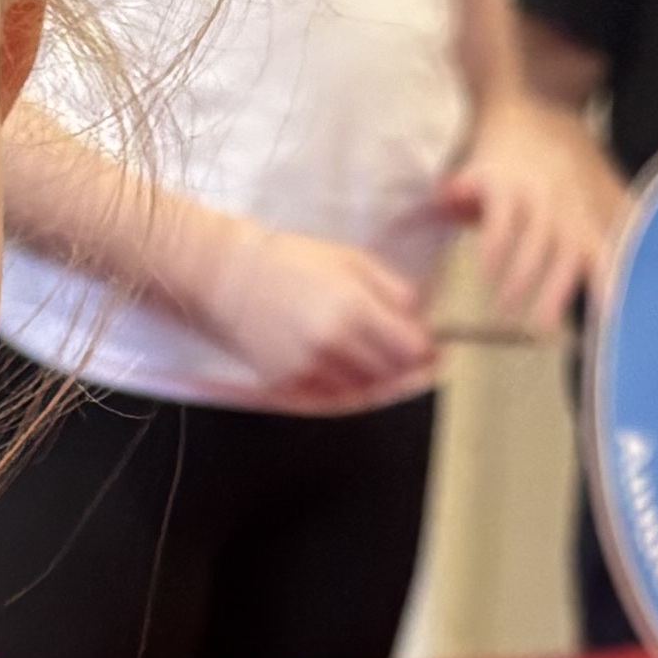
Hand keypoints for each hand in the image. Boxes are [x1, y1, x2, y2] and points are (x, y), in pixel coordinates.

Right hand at [199, 213, 443, 409]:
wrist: (227, 278)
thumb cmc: (288, 261)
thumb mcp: (351, 259)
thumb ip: (394, 290)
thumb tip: (423, 321)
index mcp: (354, 308)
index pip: (412, 349)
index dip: (427, 351)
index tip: (431, 347)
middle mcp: (335, 344)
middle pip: (392, 375)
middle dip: (403, 365)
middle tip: (402, 352)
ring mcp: (310, 369)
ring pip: (364, 391)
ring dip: (374, 378)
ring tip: (365, 353)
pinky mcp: (289, 385)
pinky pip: (332, 397)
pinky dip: (343, 386)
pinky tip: (338, 363)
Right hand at [439, 102, 622, 336]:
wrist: (530, 101)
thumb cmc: (570, 157)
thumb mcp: (606, 185)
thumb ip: (625, 223)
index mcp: (593, 212)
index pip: (607, 255)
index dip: (610, 287)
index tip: (612, 320)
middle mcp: (566, 207)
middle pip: (563, 258)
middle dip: (554, 295)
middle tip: (541, 330)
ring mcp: (533, 194)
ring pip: (528, 245)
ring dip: (516, 281)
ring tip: (505, 311)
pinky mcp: (499, 182)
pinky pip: (496, 222)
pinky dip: (491, 250)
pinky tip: (484, 273)